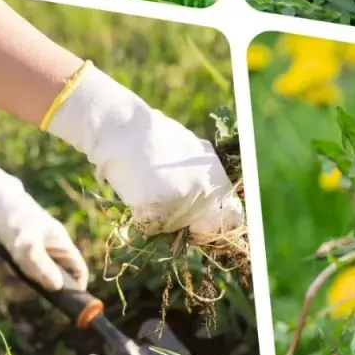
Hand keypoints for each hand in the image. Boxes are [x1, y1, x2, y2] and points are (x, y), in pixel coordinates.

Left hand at [0, 139, 88, 290]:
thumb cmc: (7, 210)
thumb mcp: (23, 240)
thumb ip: (39, 264)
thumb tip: (57, 288)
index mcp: (59, 244)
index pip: (77, 272)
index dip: (72, 290)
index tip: (56, 304)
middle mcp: (46, 250)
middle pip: (46, 283)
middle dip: (26, 286)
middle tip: (11, 283)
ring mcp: (27, 252)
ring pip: (22, 280)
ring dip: (6, 277)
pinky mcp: (8, 253)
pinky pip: (6, 273)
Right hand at [45, 66, 243, 236]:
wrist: (121, 127)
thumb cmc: (150, 136)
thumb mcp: (188, 150)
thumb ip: (200, 175)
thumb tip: (207, 202)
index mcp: (216, 174)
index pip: (233, 216)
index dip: (216, 225)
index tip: (201, 226)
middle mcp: (205, 188)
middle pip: (198, 227)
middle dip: (183, 223)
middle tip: (163, 204)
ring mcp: (184, 198)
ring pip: (171, 228)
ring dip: (157, 216)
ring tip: (144, 186)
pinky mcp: (159, 206)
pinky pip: (149, 226)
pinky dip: (139, 215)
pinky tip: (134, 191)